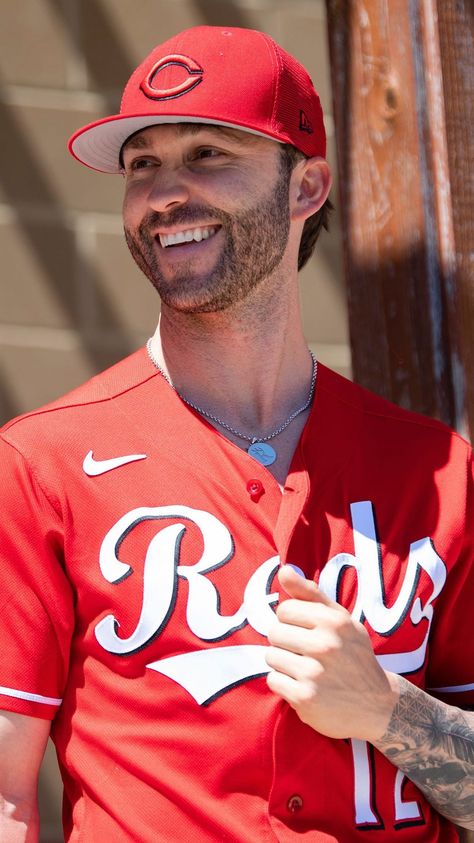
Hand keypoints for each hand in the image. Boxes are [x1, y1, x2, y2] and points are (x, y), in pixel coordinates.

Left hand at [265, 565, 398, 741]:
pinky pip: (273, 680)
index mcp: (334, 622)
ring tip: (306, 670)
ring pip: (271, 656)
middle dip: (286, 642)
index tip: (307, 632)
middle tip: (307, 653)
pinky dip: (284, 684)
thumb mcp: (340, 619)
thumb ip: (310, 592)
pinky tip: (305, 687)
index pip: (285, 609)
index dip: (292, 621)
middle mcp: (325, 645)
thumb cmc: (352, 655)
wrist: (378, 705)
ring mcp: (315, 673)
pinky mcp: (305, 698)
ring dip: (284, 664)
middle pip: (275, 632)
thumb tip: (284, 570)